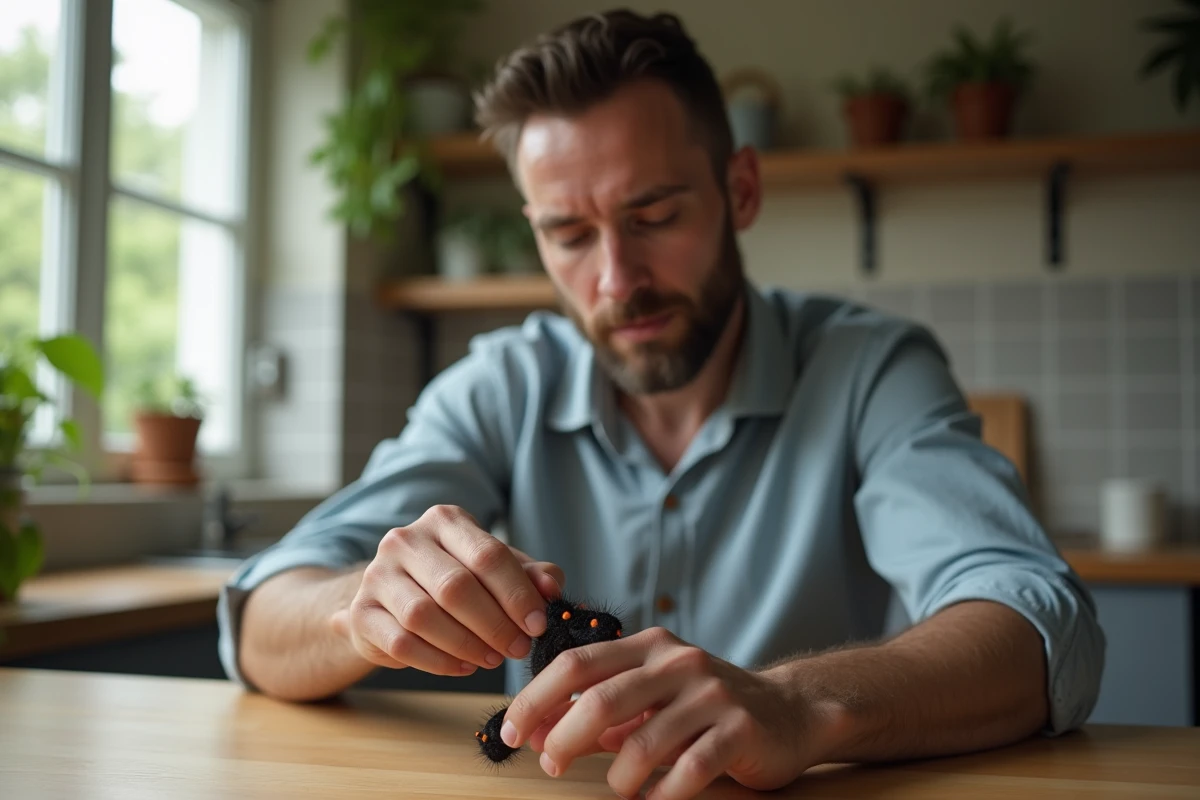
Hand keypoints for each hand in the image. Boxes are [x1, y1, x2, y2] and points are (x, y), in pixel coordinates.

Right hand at [330, 504, 563, 675]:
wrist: (392, 600)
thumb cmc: (457, 580)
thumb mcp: (497, 571)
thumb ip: (531, 575)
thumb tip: (553, 588)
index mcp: (445, 520)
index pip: (488, 555)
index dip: (518, 594)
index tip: (539, 624)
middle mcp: (405, 539)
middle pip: (456, 587)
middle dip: (495, 624)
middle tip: (518, 648)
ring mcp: (377, 574)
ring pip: (425, 616)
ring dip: (467, 645)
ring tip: (492, 659)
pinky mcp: (361, 612)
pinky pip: (402, 643)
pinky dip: (439, 661)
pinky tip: (463, 666)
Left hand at [498, 627, 841, 798]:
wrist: (789, 712)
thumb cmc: (704, 708)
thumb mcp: (650, 699)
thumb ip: (600, 710)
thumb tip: (536, 731)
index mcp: (649, 647)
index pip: (576, 664)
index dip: (536, 698)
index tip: (510, 731)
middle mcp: (678, 661)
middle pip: (601, 700)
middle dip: (564, 739)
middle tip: (551, 766)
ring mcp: (711, 693)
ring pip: (642, 742)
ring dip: (619, 778)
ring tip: (619, 789)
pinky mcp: (739, 728)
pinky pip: (689, 770)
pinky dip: (662, 796)